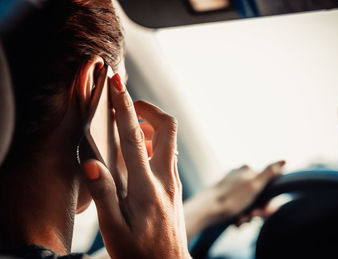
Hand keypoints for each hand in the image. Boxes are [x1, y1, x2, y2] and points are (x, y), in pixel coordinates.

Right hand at [82, 74, 189, 258]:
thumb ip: (103, 193)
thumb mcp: (114, 230)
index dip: (124, 106)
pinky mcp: (174, 185)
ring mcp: (173, 180)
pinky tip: (136, 154)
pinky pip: (166, 152)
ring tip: (127, 127)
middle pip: (167, 127)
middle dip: (148, 107)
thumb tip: (91, 160)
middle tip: (127, 104)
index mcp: (147, 186)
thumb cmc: (139, 254)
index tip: (116, 82)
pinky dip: (153, 141)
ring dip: (150, 123)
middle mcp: (166, 177)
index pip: (134, 136)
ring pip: (169, 139)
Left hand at [184, 161, 284, 239]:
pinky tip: (234, 221)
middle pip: (258, 196)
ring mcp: (231, 187)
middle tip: (250, 217)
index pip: (267, 185)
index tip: (263, 211)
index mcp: (247, 169)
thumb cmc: (230, 198)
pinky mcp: (224, 197)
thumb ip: (269, 172)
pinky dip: (238, 216)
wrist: (205, 211)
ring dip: (247, 215)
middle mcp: (239, 176)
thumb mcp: (253, 185)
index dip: (268, 202)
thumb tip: (284, 160)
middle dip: (257, 210)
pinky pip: (238, 208)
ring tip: (240, 220)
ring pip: (248, 204)